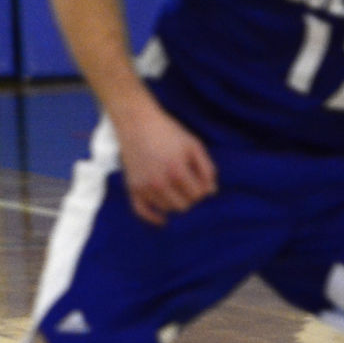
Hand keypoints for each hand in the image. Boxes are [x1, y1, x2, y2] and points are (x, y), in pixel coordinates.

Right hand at [114, 106, 215, 225]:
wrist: (136, 123)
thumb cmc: (168, 132)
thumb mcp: (194, 145)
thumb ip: (207, 169)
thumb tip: (211, 192)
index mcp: (177, 171)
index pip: (198, 196)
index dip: (203, 189)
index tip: (200, 181)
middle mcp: (159, 182)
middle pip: (183, 206)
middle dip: (190, 198)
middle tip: (188, 186)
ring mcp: (143, 186)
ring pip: (166, 208)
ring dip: (174, 203)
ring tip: (175, 190)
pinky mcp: (132, 187)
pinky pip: (141, 211)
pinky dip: (152, 218)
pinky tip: (162, 220)